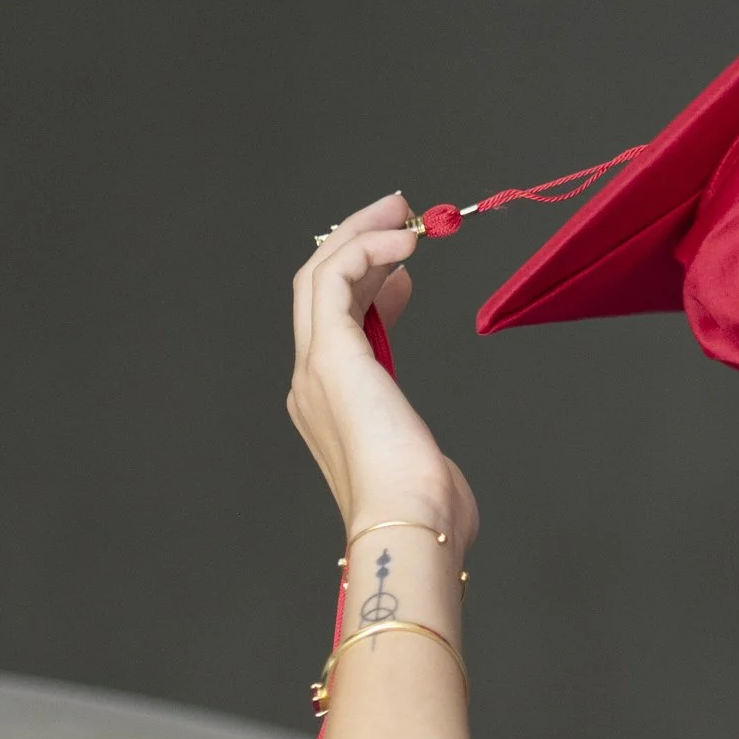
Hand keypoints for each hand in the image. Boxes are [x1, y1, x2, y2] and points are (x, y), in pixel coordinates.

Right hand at [288, 193, 478, 554]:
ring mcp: (314, 368)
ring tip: (404, 211)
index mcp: (327, 409)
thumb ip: (412, 444)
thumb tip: (426, 451)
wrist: (411, 528)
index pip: (335, 326)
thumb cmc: (427, 515)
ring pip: (320, 273)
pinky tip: (406, 240)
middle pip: (318, 289)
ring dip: (360, 233)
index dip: (367, 285)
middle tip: (400, 214)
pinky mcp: (329, 354)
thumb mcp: (420, 466)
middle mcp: (311, 384)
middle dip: (357, 243)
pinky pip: (336, 276)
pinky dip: (367, 248)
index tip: (406, 267)